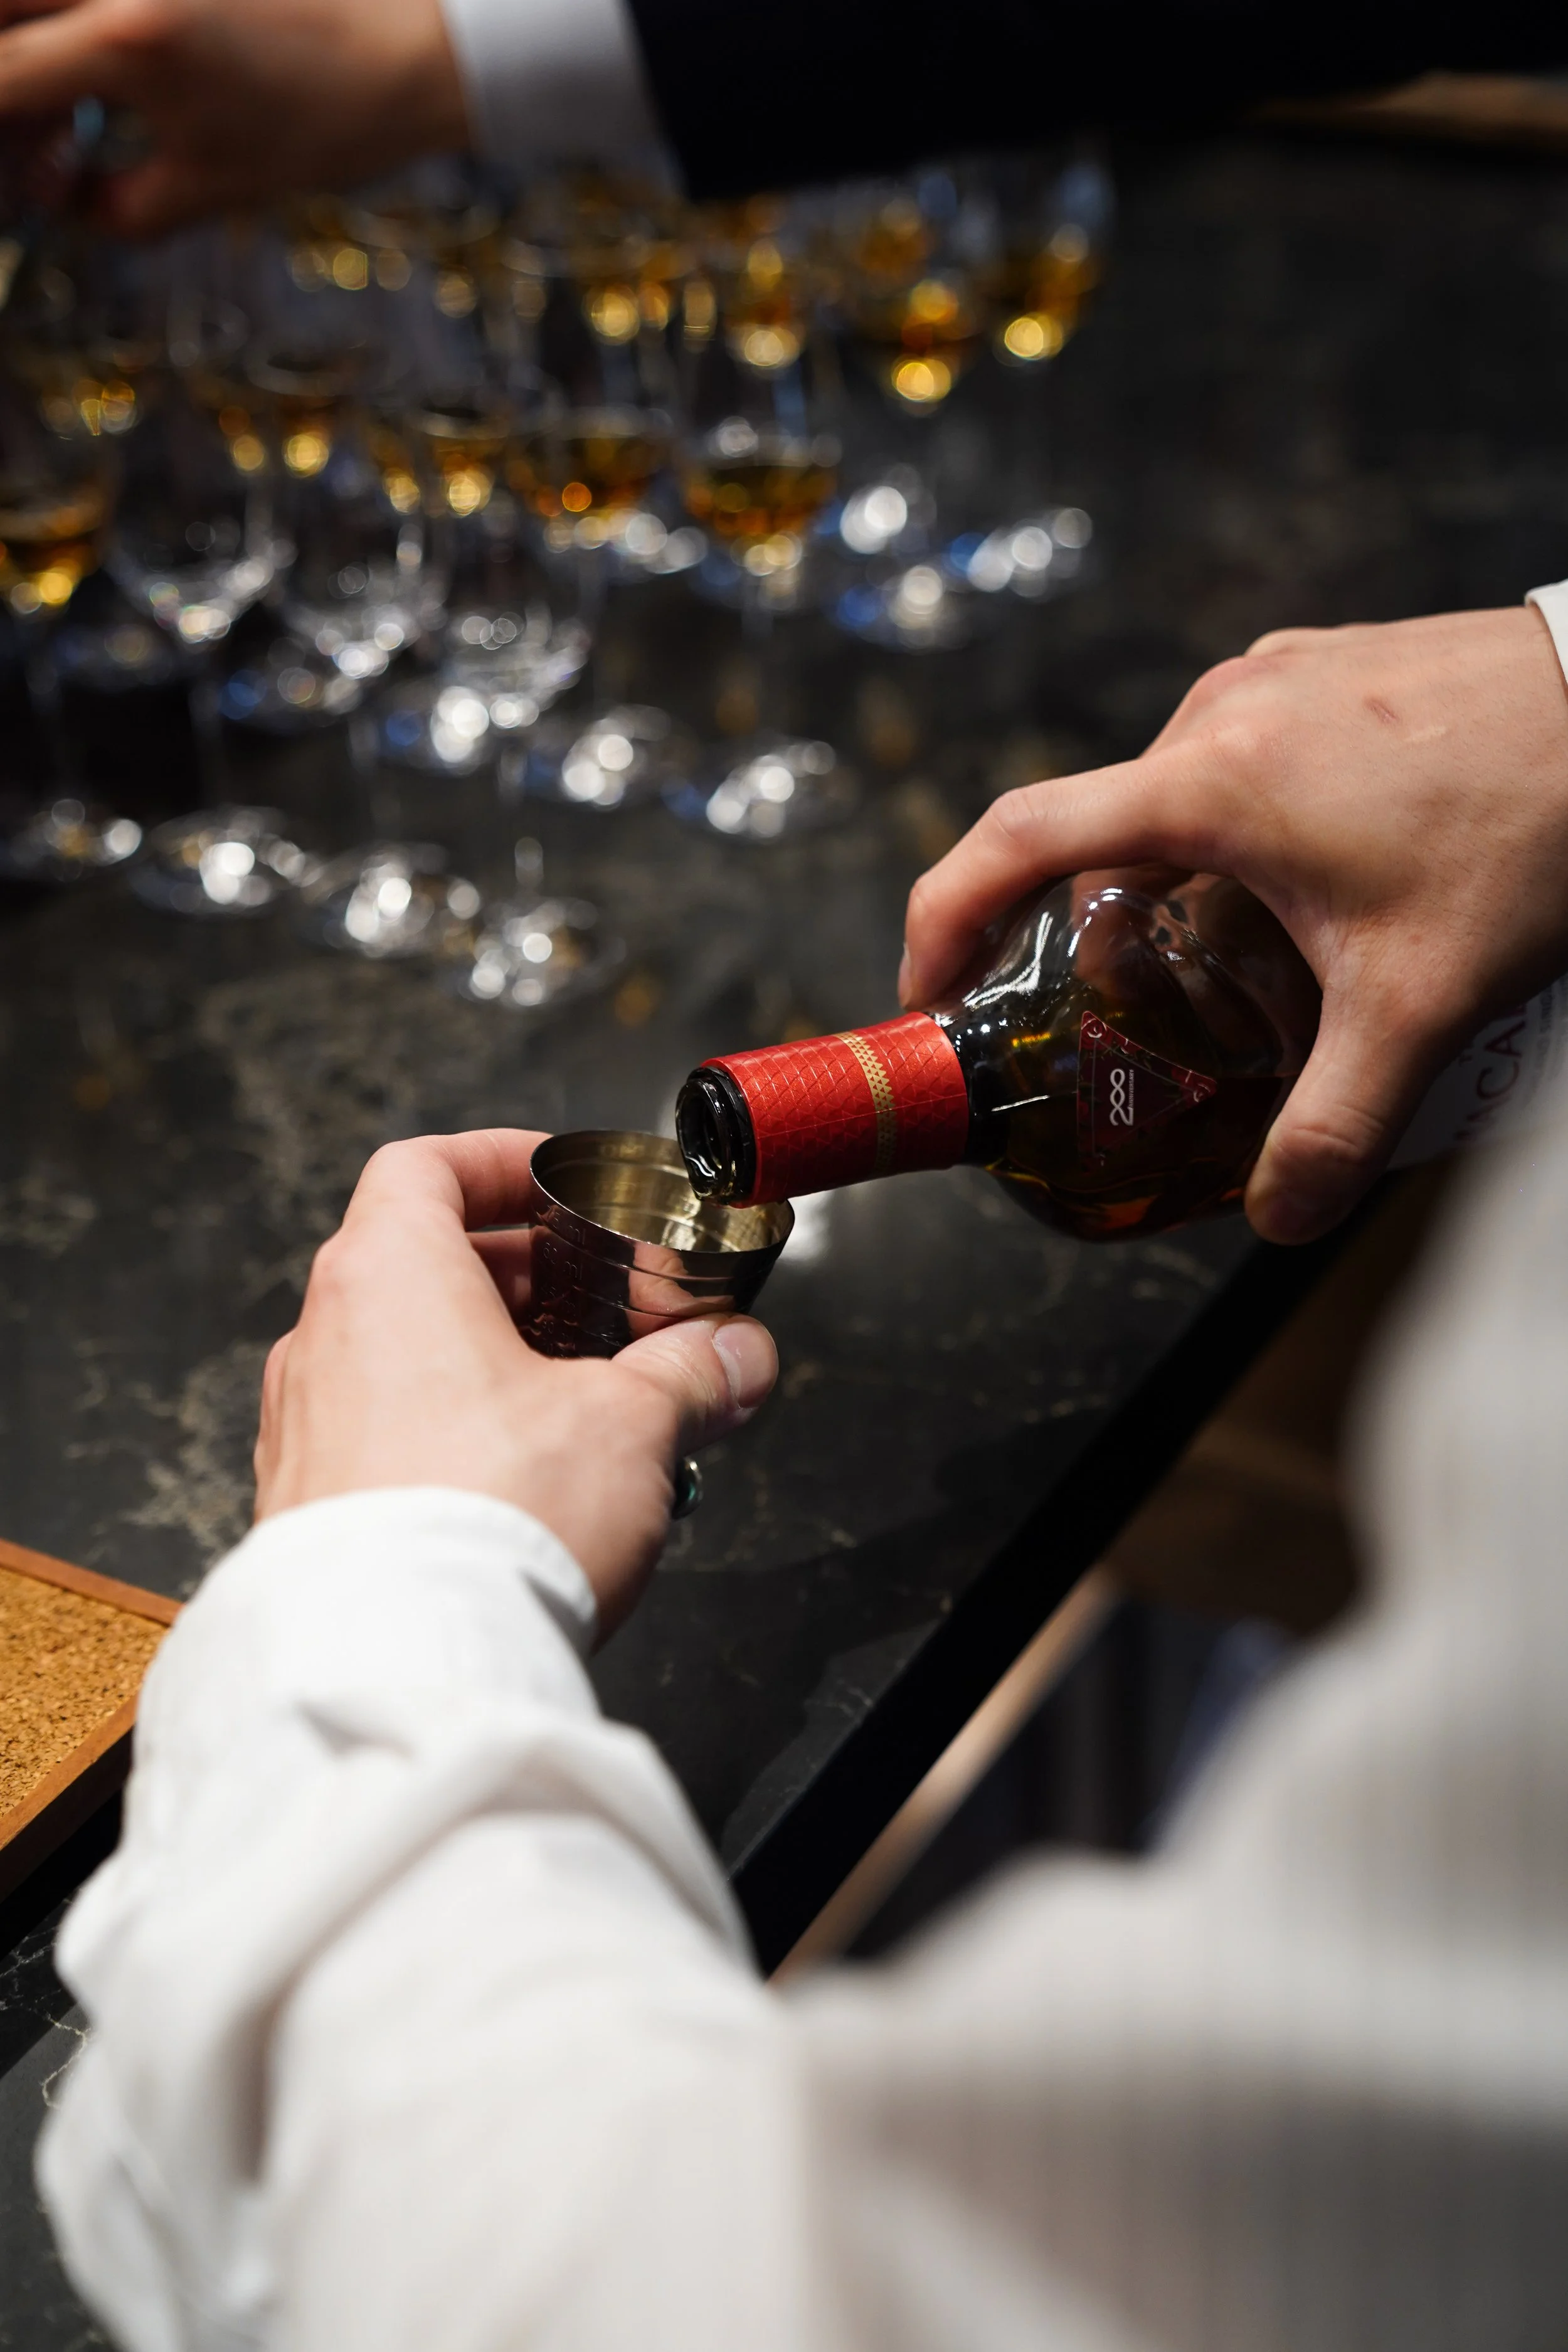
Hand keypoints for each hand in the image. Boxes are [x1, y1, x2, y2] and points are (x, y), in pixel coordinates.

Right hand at [0, 0, 467, 236]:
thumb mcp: (213, 186)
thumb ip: (115, 206)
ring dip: (24, 42)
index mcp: (127, 41)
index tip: (9, 166)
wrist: (413, 48)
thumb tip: (51, 196)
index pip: (0, 77)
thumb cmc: (328, 119)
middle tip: (26, 122)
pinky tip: (100, 71)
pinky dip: (68, 24)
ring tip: (65, 106)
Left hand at [253, 1130, 776, 1635]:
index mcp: (387, 1275)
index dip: (497, 1162)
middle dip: (523, 1284)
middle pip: (420, 1266)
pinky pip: (381, 1442)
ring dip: (490, 1368)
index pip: (425, 1168)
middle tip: (601, 1307)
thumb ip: (692, 1374)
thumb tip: (738, 1354)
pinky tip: (524, 1488)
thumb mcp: (631, 1424)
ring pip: (401, 1360)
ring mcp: (302, 1430)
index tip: (558, 1182)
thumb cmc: (493, 1517)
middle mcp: (323, 1340)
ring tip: (581, 1411)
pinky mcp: (305, 1513)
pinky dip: (449, 1439)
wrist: (403, 1666)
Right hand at [901, 606, 1567, 1243]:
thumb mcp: (1421, 1002)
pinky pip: (1241, 754)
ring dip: (1174, 877)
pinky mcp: (1329, 668)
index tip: (930, 992)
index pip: (1013, 840)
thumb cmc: (1531, 823)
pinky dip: (1237, 827)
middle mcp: (1219, 711)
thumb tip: (1278, 1214)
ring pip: (1175, 794)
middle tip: (1118, 1019)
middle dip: (1086, 928)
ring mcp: (1276, 678)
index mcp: (1204, 780)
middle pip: (1100, 832)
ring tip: (1236, 961)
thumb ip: (1336, 1121)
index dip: (943, 918)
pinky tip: (1314, 885)